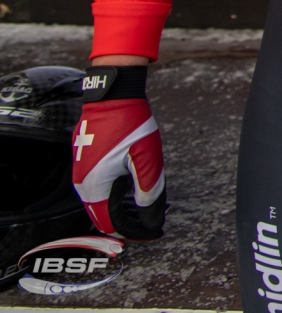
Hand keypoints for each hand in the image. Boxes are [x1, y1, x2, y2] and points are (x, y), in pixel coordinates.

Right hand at [73, 66, 167, 239]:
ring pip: (99, 205)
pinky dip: (113, 198)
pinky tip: (130, 195)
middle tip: (151, 225)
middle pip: (102, 217)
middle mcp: (83, 184)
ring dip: (120, 212)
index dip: (133, 232)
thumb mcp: (147, 158)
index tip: (152, 232)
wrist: (111, 98)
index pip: (111, 223)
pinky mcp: (85, 165)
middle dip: (127, 224)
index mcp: (95, 186)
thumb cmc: (129, 123)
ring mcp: (81, 174)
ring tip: (144, 213)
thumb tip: (150, 214)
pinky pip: (97, 191)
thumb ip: (149, 189)